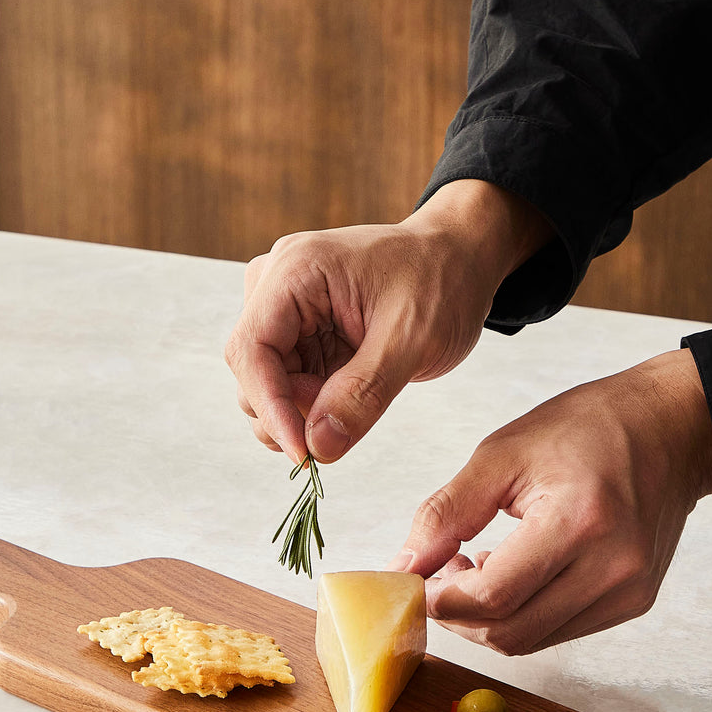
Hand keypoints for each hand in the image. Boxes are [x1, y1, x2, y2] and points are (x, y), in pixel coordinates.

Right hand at [224, 180, 551, 463]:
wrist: (459, 259)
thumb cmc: (442, 280)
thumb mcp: (413, 339)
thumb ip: (364, 393)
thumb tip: (319, 447)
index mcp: (296, 271)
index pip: (252, 350)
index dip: (270, 407)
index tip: (302, 452)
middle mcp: (277, 284)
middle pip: (252, 371)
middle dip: (288, 411)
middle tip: (342, 423)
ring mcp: (285, 308)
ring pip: (266, 383)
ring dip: (302, 410)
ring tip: (357, 398)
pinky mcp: (300, 331)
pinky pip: (288, 383)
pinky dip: (313, 404)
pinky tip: (350, 396)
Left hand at [388, 350, 711, 651]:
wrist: (672, 428)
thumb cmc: (590, 428)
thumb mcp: (502, 453)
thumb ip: (445, 513)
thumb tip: (403, 567)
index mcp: (580, 521)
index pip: (493, 595)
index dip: (441, 600)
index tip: (413, 582)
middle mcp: (613, 567)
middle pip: (509, 633)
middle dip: (458, 616)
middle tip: (437, 576)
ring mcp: (629, 591)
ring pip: (530, 640)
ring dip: (486, 619)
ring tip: (472, 569)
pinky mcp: (633, 602)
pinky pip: (557, 630)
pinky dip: (520, 614)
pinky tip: (511, 574)